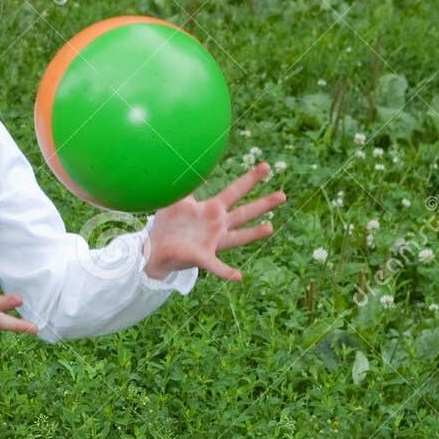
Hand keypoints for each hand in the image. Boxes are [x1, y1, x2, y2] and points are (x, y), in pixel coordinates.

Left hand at [144, 161, 286, 282]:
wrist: (156, 248)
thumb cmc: (167, 224)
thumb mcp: (176, 201)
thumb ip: (183, 184)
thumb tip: (182, 161)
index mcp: (212, 209)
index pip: (235, 191)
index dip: (250, 179)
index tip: (265, 166)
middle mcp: (217, 225)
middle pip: (244, 213)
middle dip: (263, 204)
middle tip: (283, 195)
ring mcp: (212, 242)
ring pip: (237, 238)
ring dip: (253, 234)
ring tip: (270, 228)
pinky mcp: (202, 257)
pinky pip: (216, 266)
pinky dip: (227, 272)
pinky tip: (239, 277)